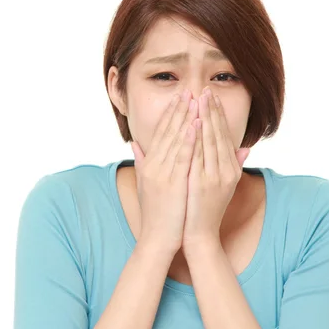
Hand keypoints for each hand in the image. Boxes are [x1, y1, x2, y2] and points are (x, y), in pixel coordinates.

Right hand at [130, 88, 198, 255]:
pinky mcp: (172, 183)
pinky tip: (195, 124)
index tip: (179, 98)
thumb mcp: (145, 185)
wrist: (156, 239)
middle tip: (189, 90)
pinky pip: (182, 157)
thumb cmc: (155, 214)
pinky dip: (188, 139)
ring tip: (194, 100)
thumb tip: (134, 144)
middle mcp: (153, 165)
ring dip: (185, 118)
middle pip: (167, 132)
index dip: (170, 115)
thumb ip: (141, 162)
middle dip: (179, 110)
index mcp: (149, 165)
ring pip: (175, 140)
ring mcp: (162, 173)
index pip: (160, 133)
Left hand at [183, 86, 250, 244]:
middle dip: (211, 110)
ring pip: (211, 141)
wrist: (200, 234)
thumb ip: (234, 164)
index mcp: (230, 168)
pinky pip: (200, 155)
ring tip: (199, 98)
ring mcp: (216, 177)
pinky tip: (193, 123)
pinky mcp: (203, 183)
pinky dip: (197, 138)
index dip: (217, 114)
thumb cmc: (206, 208)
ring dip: (205, 118)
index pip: (223, 135)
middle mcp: (226, 170)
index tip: (210, 96)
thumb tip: (245, 148)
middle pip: (218, 134)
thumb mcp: (224, 185)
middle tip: (205, 89)